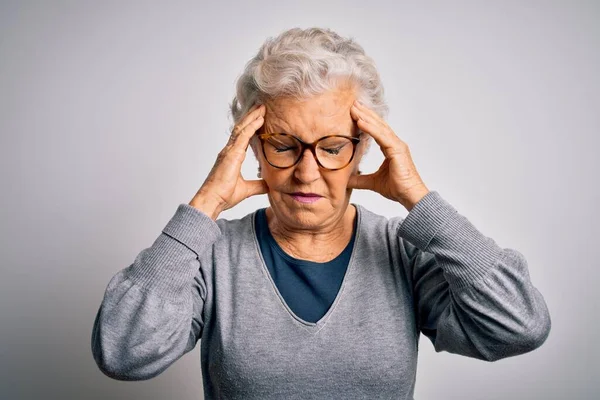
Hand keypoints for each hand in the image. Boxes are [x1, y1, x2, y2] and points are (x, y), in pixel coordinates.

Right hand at [189, 104, 267, 218]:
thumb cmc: (224, 196)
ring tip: (262, 108)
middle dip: (251, 116)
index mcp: (232, 157)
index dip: (251, 126)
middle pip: (241, 128)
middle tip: (262, 107)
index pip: (242, 137)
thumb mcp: (247, 190)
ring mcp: (229, 151)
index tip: (260, 118)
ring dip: (252, 117)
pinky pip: (242, 136)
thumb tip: (269, 185)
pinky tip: (259, 120)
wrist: (212, 200)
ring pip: (241, 128)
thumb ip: (258, 185)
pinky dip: (251, 126)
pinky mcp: (231, 154)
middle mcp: (229, 151)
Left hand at [348, 100, 429, 210]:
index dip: (366, 121)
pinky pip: (382, 136)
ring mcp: (398, 146)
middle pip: (378, 125)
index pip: (377, 131)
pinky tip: (361, 122)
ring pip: (380, 127)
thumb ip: (360, 179)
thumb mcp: (372, 183)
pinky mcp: (398, 150)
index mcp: (390, 149)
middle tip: (353, 103)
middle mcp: (395, 144)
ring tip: (354, 108)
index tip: (355, 113)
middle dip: (366, 113)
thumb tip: (346, 180)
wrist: (410, 197)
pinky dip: (371, 128)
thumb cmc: (397, 188)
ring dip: (366, 117)